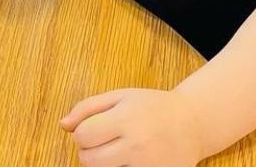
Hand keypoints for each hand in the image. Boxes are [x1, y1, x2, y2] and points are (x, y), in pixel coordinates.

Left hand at [61, 88, 204, 166]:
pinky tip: (129, 160)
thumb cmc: (152, 106)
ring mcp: (149, 166)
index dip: (81, 134)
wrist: (192, 122)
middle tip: (101, 143)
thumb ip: (87, 108)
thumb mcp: (119, 96)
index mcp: (125, 119)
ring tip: (116, 151)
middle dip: (88, 152)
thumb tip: (63, 125)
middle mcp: (137, 145)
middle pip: (90, 161)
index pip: (83, 136)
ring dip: (103, 164)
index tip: (92, 130)